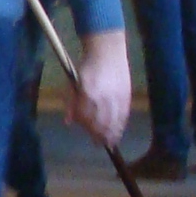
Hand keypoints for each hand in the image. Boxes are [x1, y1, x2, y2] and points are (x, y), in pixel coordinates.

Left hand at [67, 31, 130, 149]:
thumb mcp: (73, 83)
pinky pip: (124, 114)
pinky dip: (122, 124)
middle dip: (101, 136)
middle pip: (102, 123)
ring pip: (115, 121)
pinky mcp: (126, 94)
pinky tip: (119, 131)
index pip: (86, 118)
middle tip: (100, 145)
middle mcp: (103, 97)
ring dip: (112, 133)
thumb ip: (71, 103)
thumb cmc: (86, 67)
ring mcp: (116, 96)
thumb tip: (69, 122)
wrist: (107, 51)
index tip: (90, 137)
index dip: (88, 129)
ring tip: (110, 142)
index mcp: (87, 93)